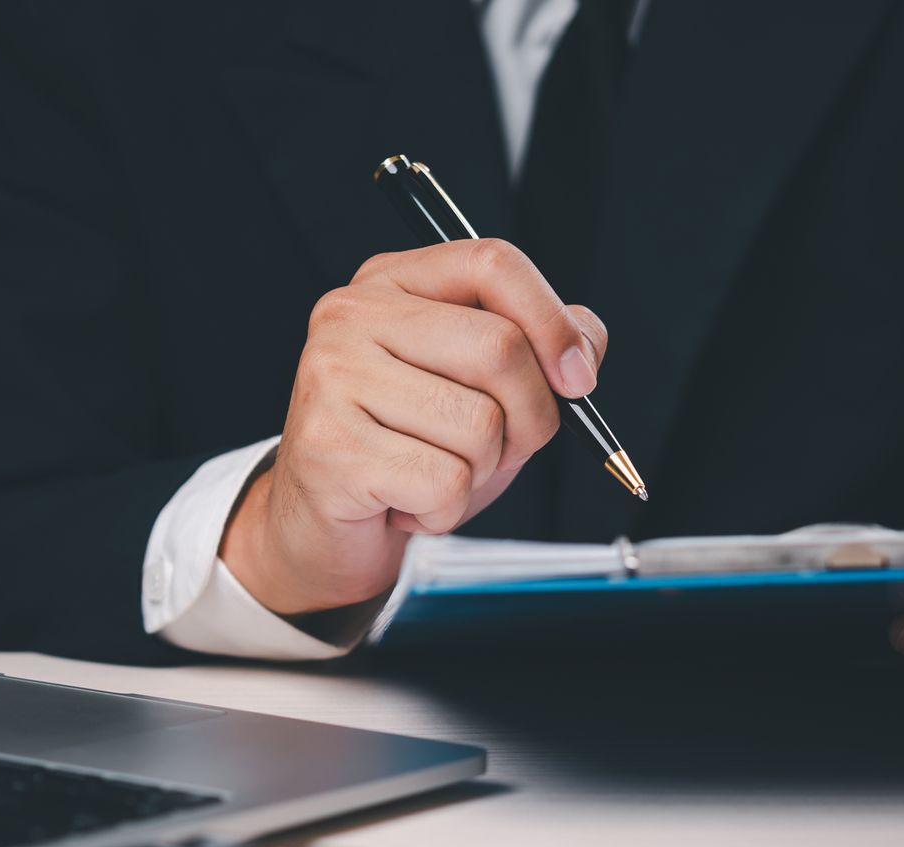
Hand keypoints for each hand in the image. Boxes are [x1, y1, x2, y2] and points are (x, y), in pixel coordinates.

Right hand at [223, 239, 605, 615]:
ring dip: (481, 473)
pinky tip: (408, 504)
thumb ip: (537, 351)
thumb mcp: (481, 391)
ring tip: (435, 475)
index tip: (578, 378)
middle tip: (500, 449)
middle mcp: (353, 317)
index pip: (492, 263)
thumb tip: (583, 345)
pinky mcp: (330, 444)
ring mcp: (334, 376)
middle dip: (529, 417)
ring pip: (479, 425)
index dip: (552, 319)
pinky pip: (445, 482)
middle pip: (499, 347)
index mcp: (392, 283)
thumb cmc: (406, 453)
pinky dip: (446, 510)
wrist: (320, 526)